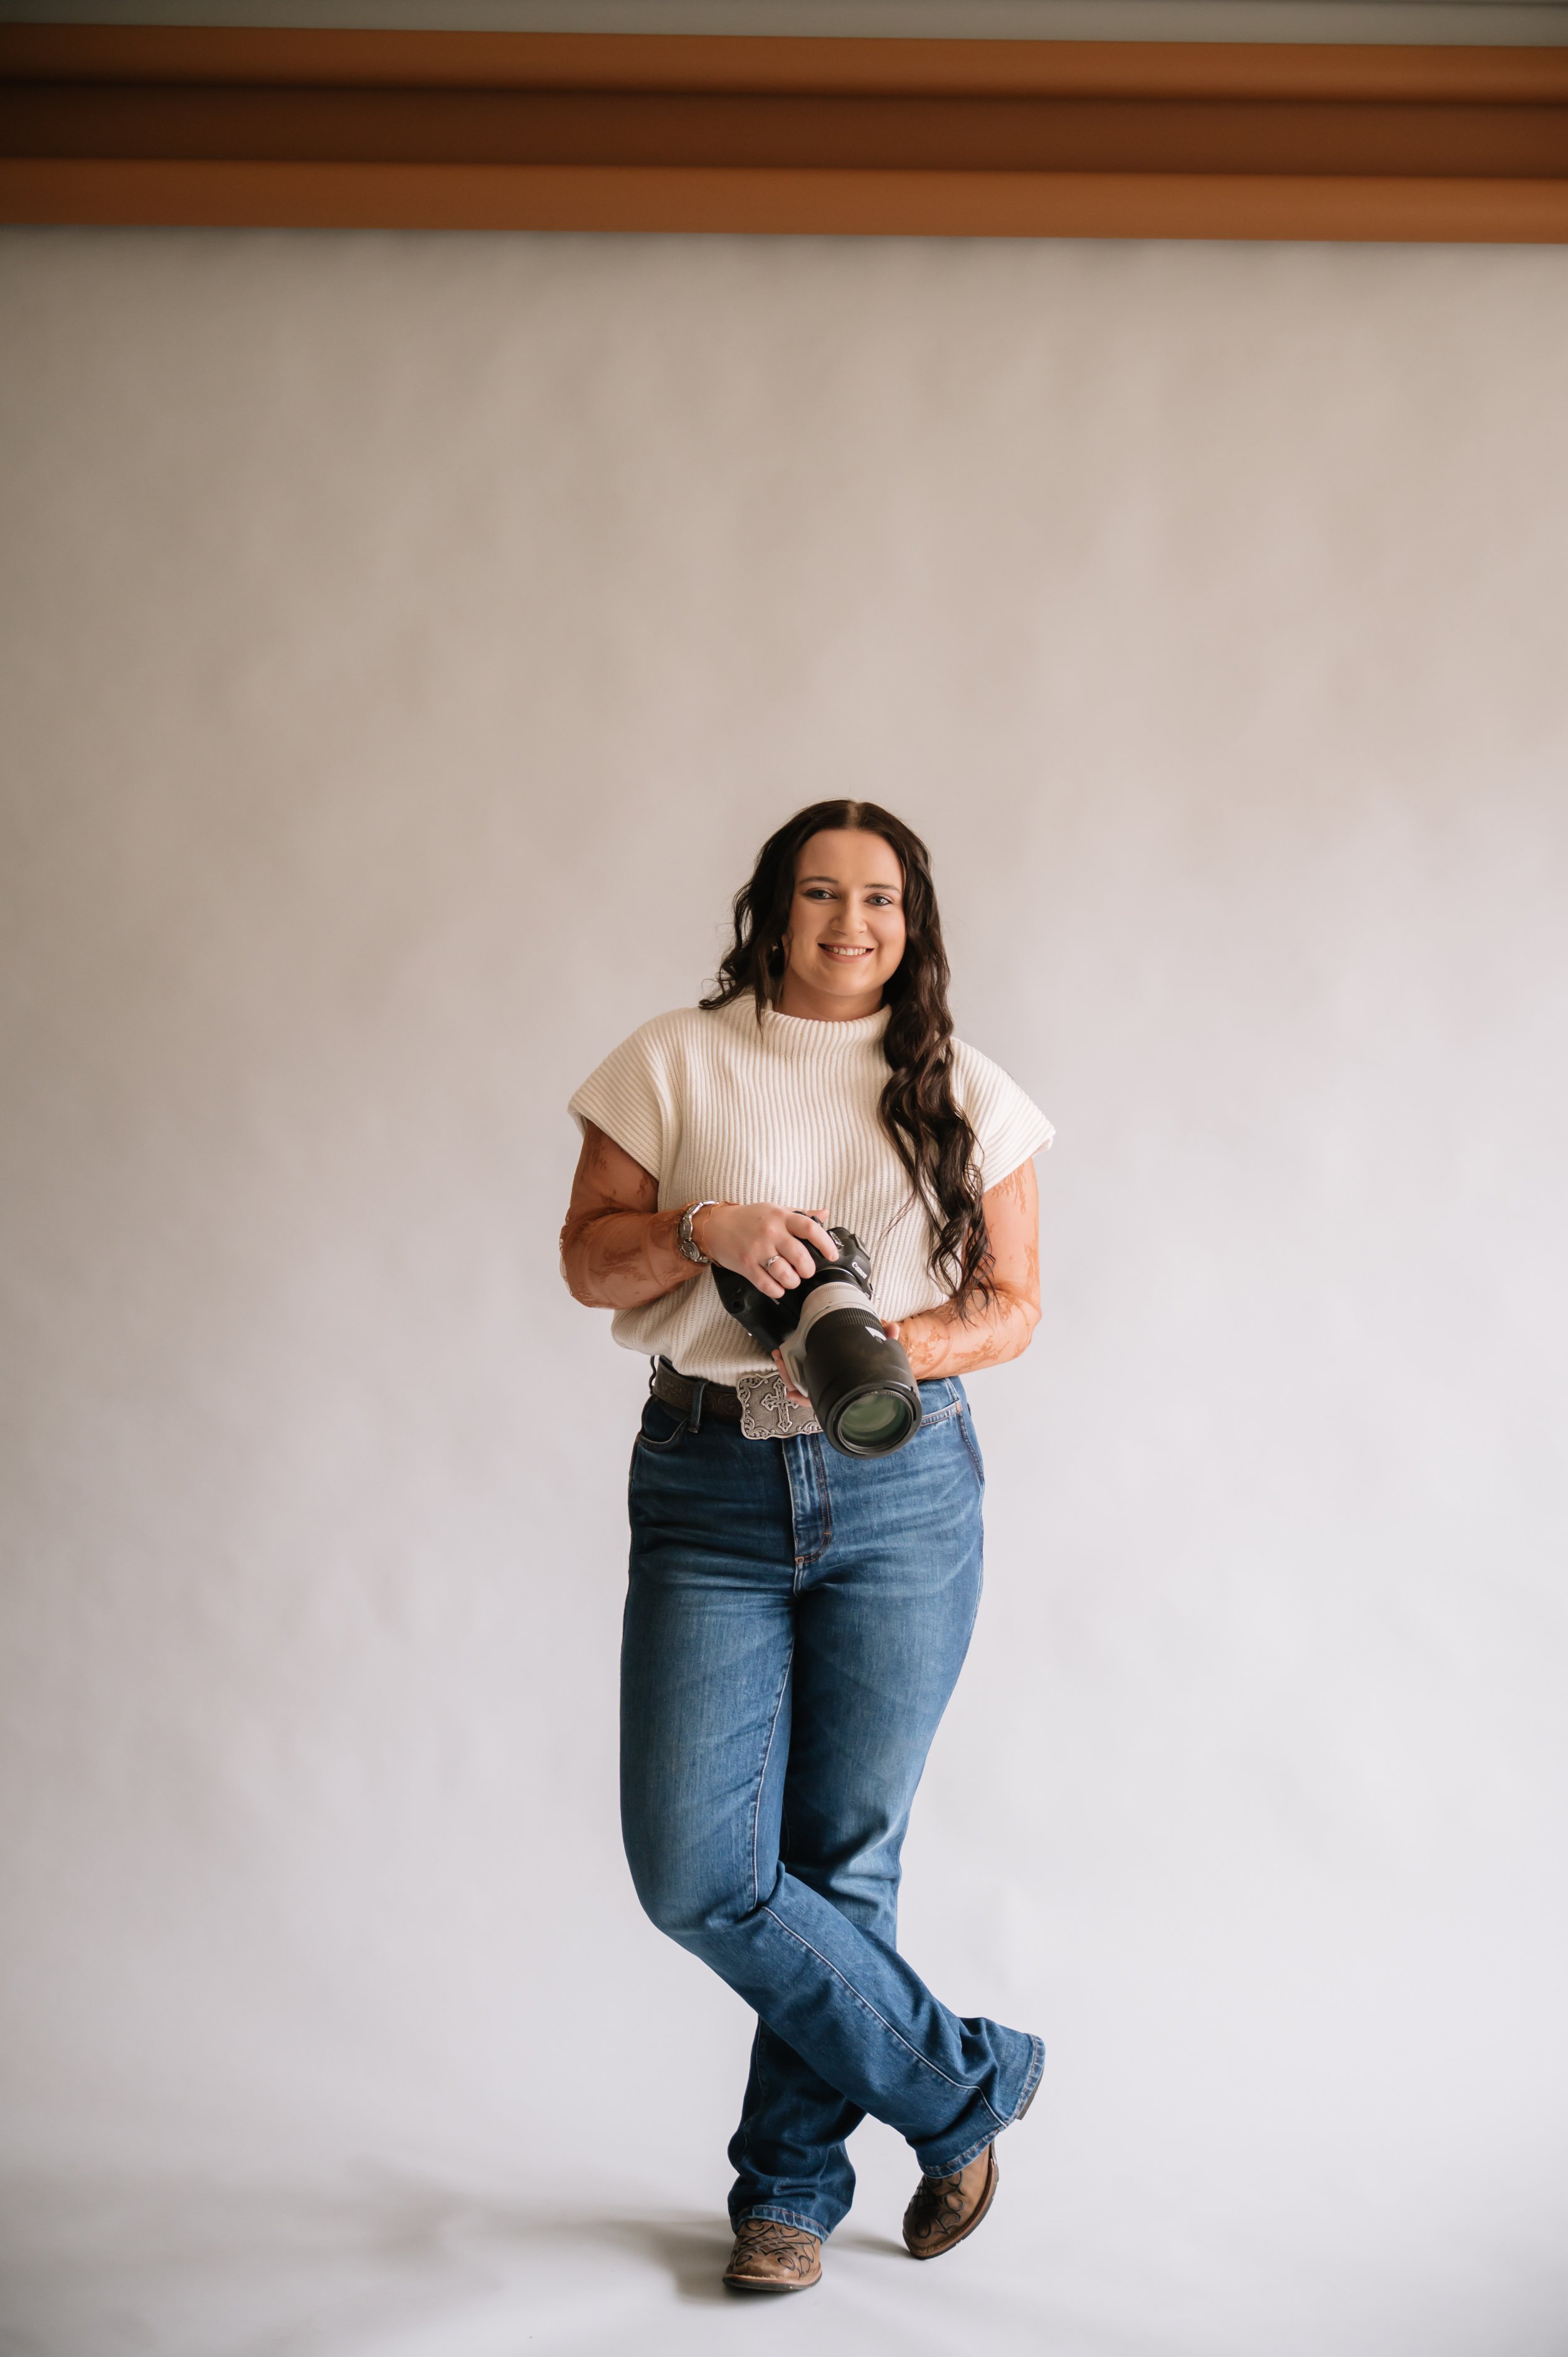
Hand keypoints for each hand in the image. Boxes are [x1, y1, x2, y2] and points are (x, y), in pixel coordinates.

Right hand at [697, 1205, 836, 1302]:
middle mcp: (770, 1232)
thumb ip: (801, 1214)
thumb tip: (825, 1214)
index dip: (825, 1243)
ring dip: (793, 1282)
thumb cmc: (747, 1219)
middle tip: (806, 1271)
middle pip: (800, 1257)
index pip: (810, 1228)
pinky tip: (778, 1286)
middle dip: (808, 1269)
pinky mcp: (746, 1265)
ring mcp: (757, 1250)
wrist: (715, 1226)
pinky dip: (777, 1290)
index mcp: (781, 1217)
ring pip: (785, 1274)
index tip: (832, 1254)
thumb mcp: (775, 1210)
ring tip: (791, 1280)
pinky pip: (767, 1285)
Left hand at [774, 1316, 904, 1406]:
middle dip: (788, 1375)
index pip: (819, 1399)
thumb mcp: (881, 1352)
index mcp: (839, 1390)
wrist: (876, 1368)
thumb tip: (891, 1328)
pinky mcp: (818, 1369)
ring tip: (778, 1354)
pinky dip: (790, 1365)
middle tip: (780, 1360)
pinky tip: (782, 1355)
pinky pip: (801, 1372)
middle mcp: (829, 1388)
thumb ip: (886, 1340)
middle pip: (802, 1389)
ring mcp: (822, 1379)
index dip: (804, 1398)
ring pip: (798, 1380)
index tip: (791, 1394)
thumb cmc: (875, 1367)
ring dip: (785, 1368)